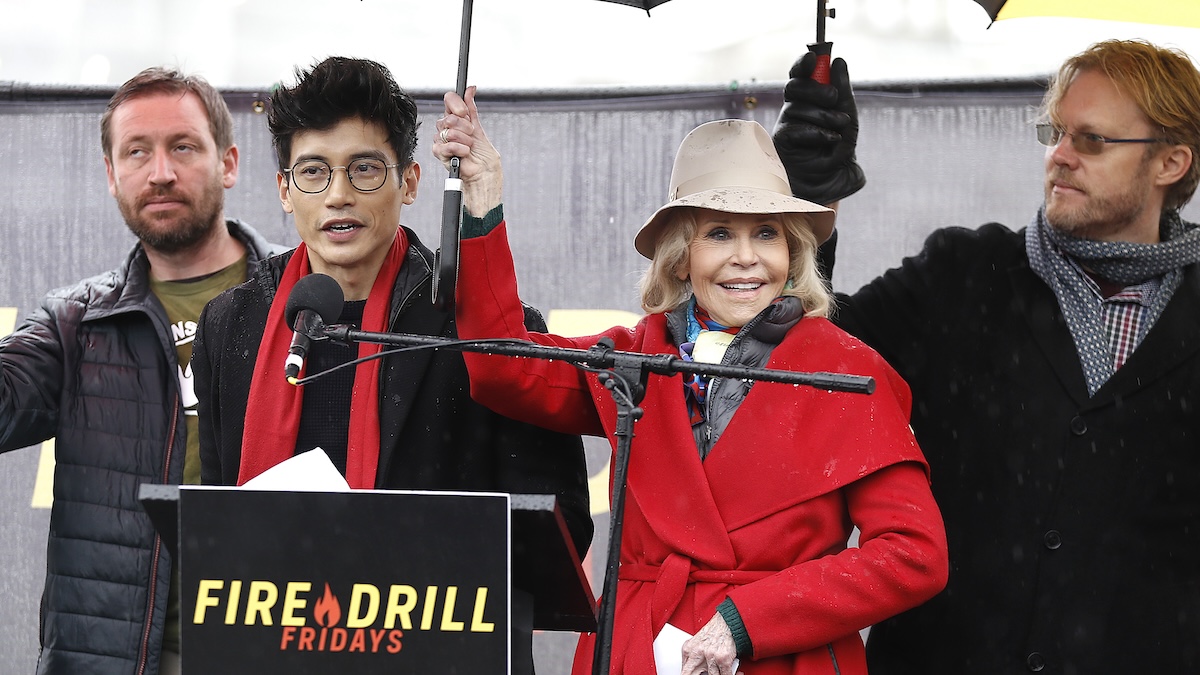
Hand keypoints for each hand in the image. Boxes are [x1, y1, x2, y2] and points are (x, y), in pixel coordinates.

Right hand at [432, 86, 502, 216]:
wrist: (484, 176)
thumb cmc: (484, 158)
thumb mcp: (479, 129)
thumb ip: (472, 109)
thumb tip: (471, 89)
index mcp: (457, 120)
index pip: (449, 100)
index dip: (457, 104)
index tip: (466, 112)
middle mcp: (448, 129)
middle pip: (448, 116)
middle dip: (464, 126)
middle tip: (472, 135)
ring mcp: (442, 141)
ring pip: (447, 131)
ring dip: (463, 140)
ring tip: (469, 148)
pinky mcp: (440, 153)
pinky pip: (444, 145)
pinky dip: (458, 149)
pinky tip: (464, 154)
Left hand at [680, 613, 740, 674]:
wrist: (727, 622)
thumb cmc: (713, 632)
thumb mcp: (696, 643)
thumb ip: (691, 657)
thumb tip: (689, 671)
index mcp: (688, 650)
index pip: (684, 671)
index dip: (688, 674)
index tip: (691, 674)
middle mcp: (697, 653)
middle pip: (691, 674)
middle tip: (704, 674)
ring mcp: (710, 656)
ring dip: (716, 674)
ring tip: (719, 672)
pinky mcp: (723, 659)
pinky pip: (724, 674)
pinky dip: (727, 674)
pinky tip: (728, 672)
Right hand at [772, 52, 864, 204]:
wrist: (831, 180)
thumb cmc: (837, 148)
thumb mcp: (848, 117)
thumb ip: (843, 90)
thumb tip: (838, 61)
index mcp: (809, 98)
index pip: (800, 74)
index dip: (803, 63)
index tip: (814, 56)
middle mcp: (795, 108)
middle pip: (794, 86)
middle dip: (817, 89)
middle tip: (834, 99)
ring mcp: (786, 124)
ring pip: (797, 106)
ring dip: (824, 116)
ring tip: (839, 128)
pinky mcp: (781, 141)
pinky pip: (796, 128)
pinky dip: (818, 133)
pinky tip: (830, 140)